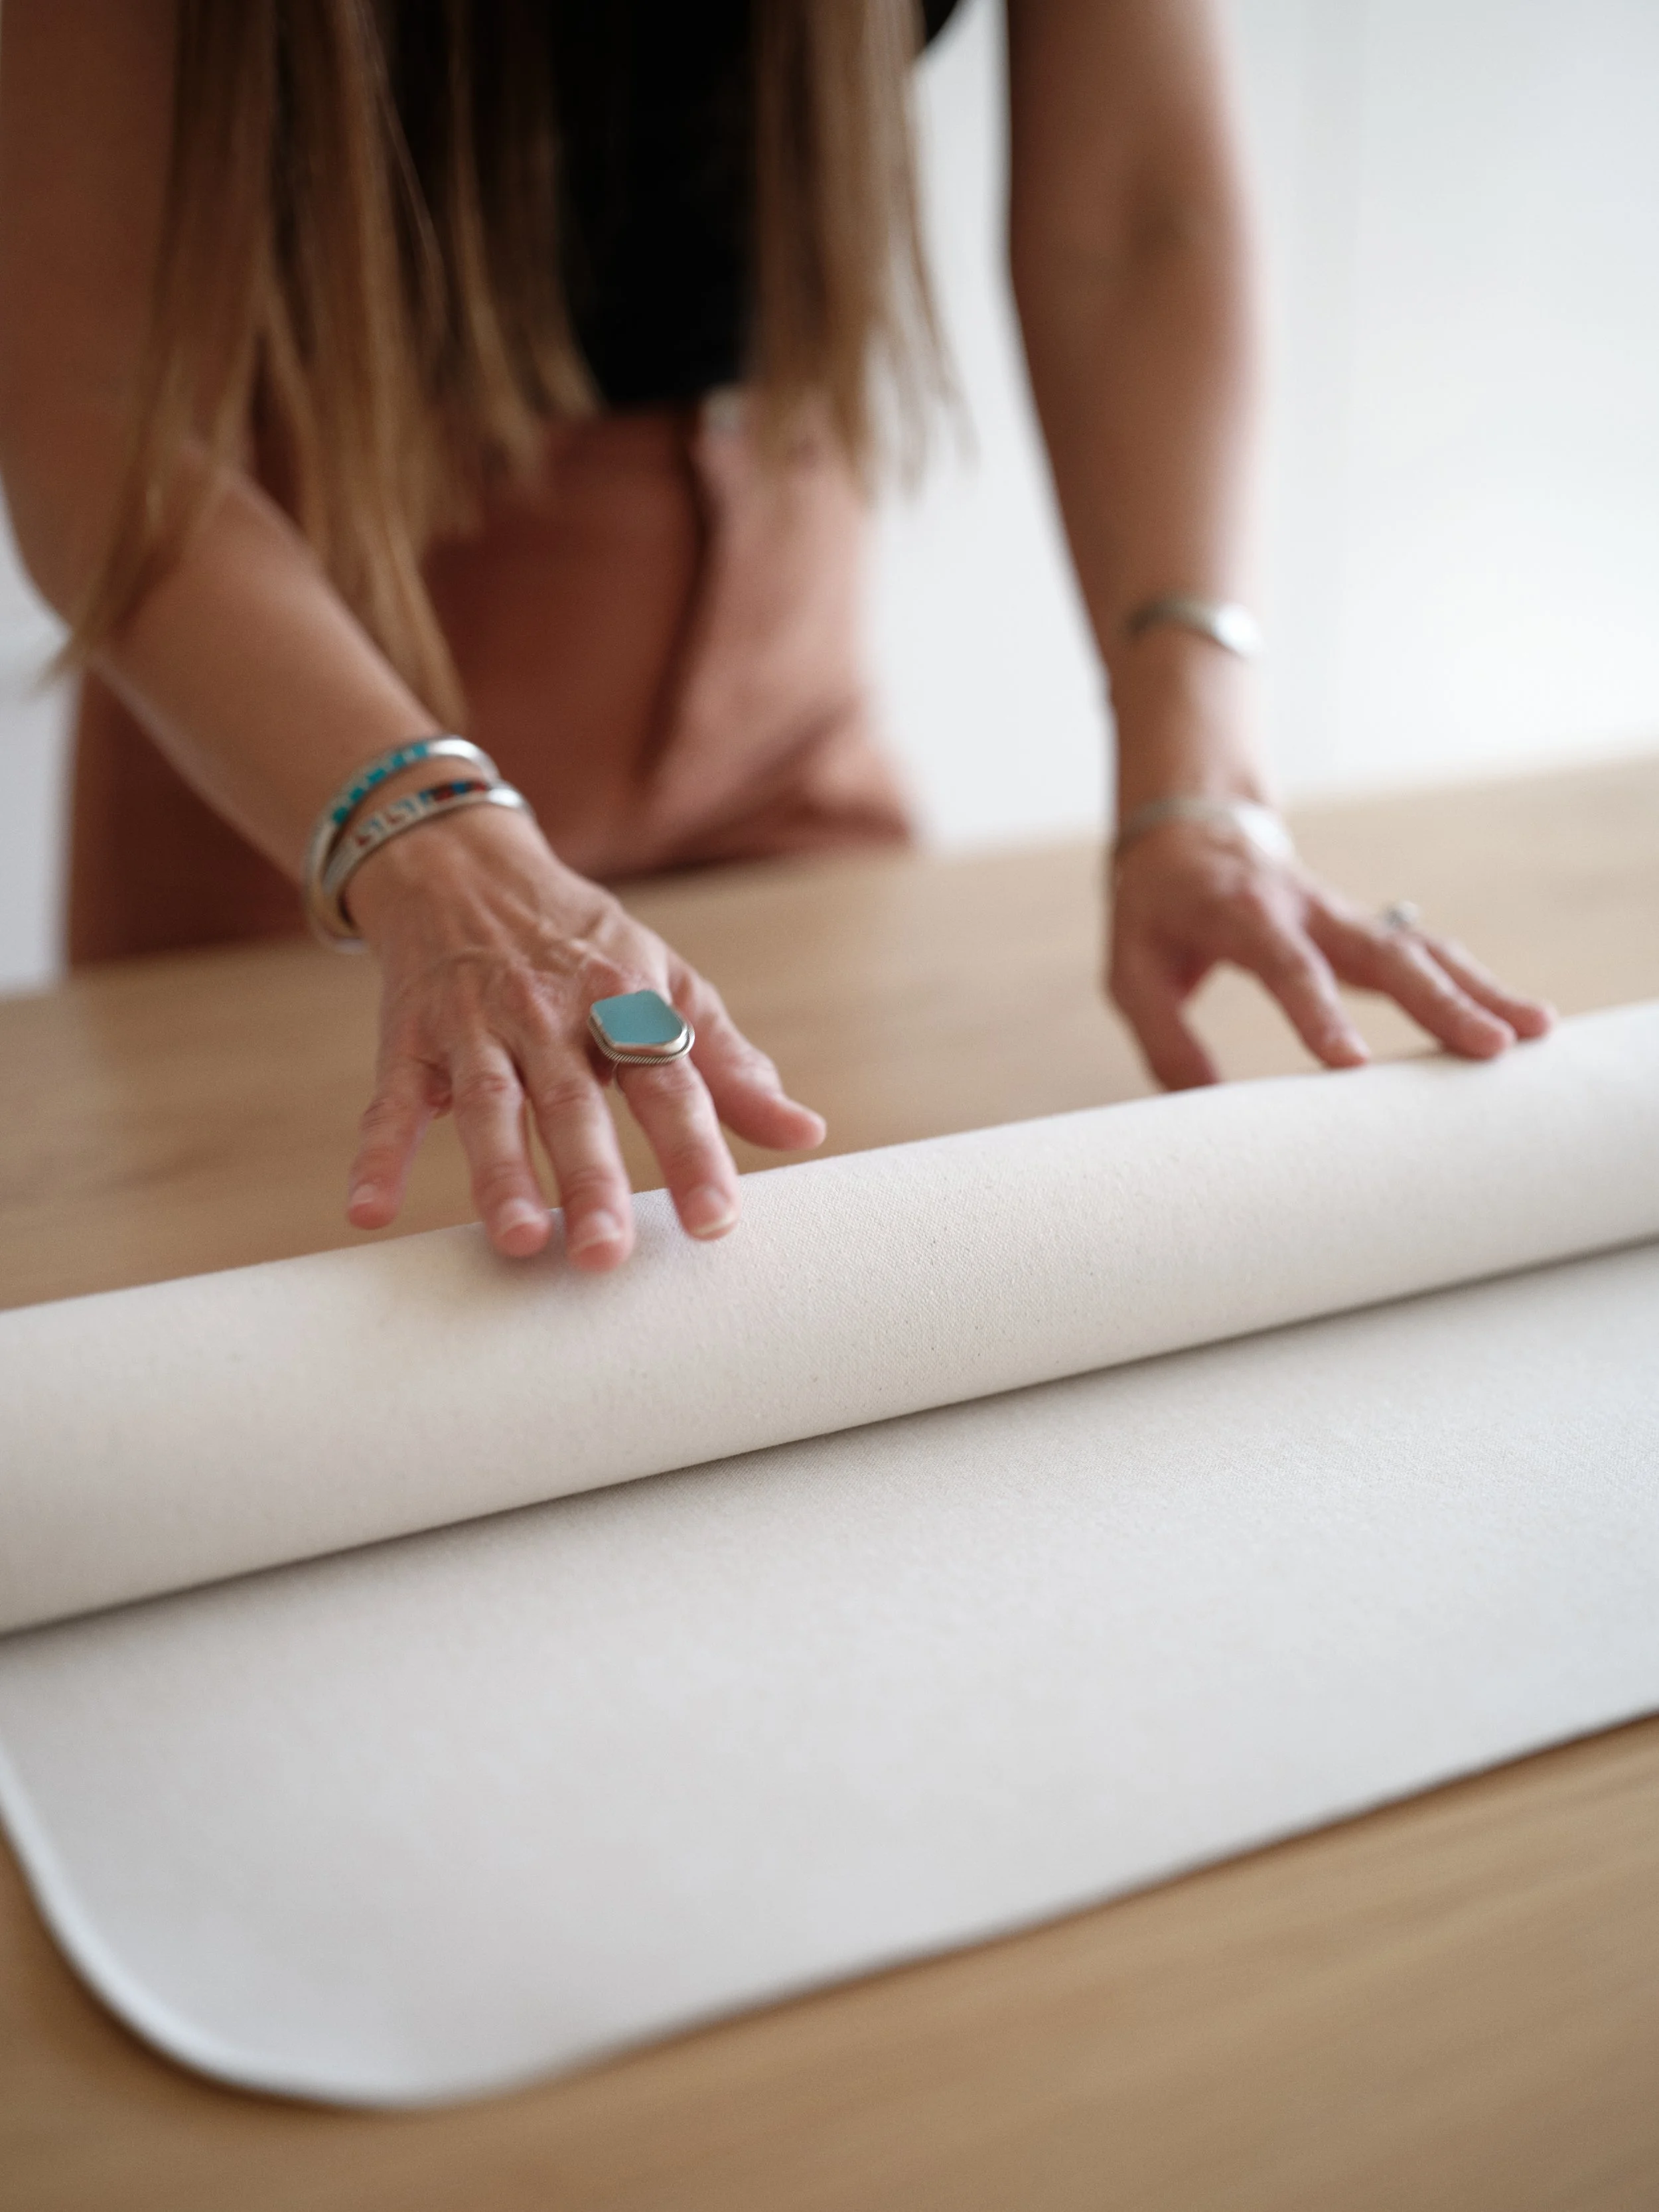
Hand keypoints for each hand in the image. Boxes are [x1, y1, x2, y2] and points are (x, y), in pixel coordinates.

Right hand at [341, 806, 825, 1266]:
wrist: (463, 864)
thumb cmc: (584, 944)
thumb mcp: (666, 983)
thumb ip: (729, 1065)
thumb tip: (806, 1134)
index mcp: (625, 1002)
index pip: (669, 1083)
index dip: (696, 1152)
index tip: (717, 1223)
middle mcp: (552, 1013)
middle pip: (575, 1103)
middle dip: (592, 1178)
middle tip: (607, 1254)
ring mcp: (476, 1025)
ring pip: (490, 1103)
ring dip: (499, 1173)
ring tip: (518, 1241)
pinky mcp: (410, 1038)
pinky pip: (393, 1100)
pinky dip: (377, 1154)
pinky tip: (368, 1211)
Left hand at [1108, 818, 1554, 1089]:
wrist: (1188, 834)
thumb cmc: (1155, 911)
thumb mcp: (1130, 970)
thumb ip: (1163, 1036)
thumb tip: (1203, 1108)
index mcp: (1241, 913)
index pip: (1285, 965)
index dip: (1318, 1012)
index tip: (1352, 1064)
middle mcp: (1307, 909)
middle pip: (1382, 953)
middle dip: (1439, 1001)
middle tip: (1491, 1049)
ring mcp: (1347, 915)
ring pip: (1422, 948)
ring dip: (1479, 989)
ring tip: (1535, 1033)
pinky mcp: (1369, 927)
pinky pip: (1429, 952)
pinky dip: (1475, 982)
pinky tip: (1520, 1019)